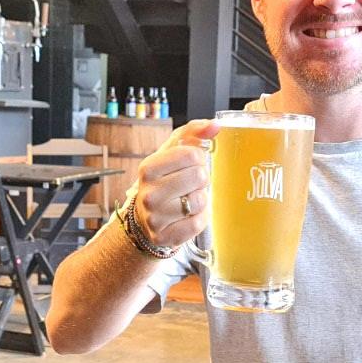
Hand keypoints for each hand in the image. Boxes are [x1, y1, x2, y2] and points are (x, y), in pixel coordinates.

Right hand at [134, 118, 219, 250]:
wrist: (146, 218)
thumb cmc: (164, 180)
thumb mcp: (173, 152)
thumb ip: (194, 133)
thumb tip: (215, 125)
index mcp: (148, 168)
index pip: (191, 154)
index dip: (199, 158)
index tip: (191, 165)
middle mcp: (148, 193)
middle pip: (198, 177)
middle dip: (201, 180)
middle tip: (191, 184)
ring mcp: (155, 218)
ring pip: (200, 202)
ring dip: (201, 200)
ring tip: (188, 199)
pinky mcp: (165, 237)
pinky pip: (198, 224)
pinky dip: (200, 219)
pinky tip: (188, 215)